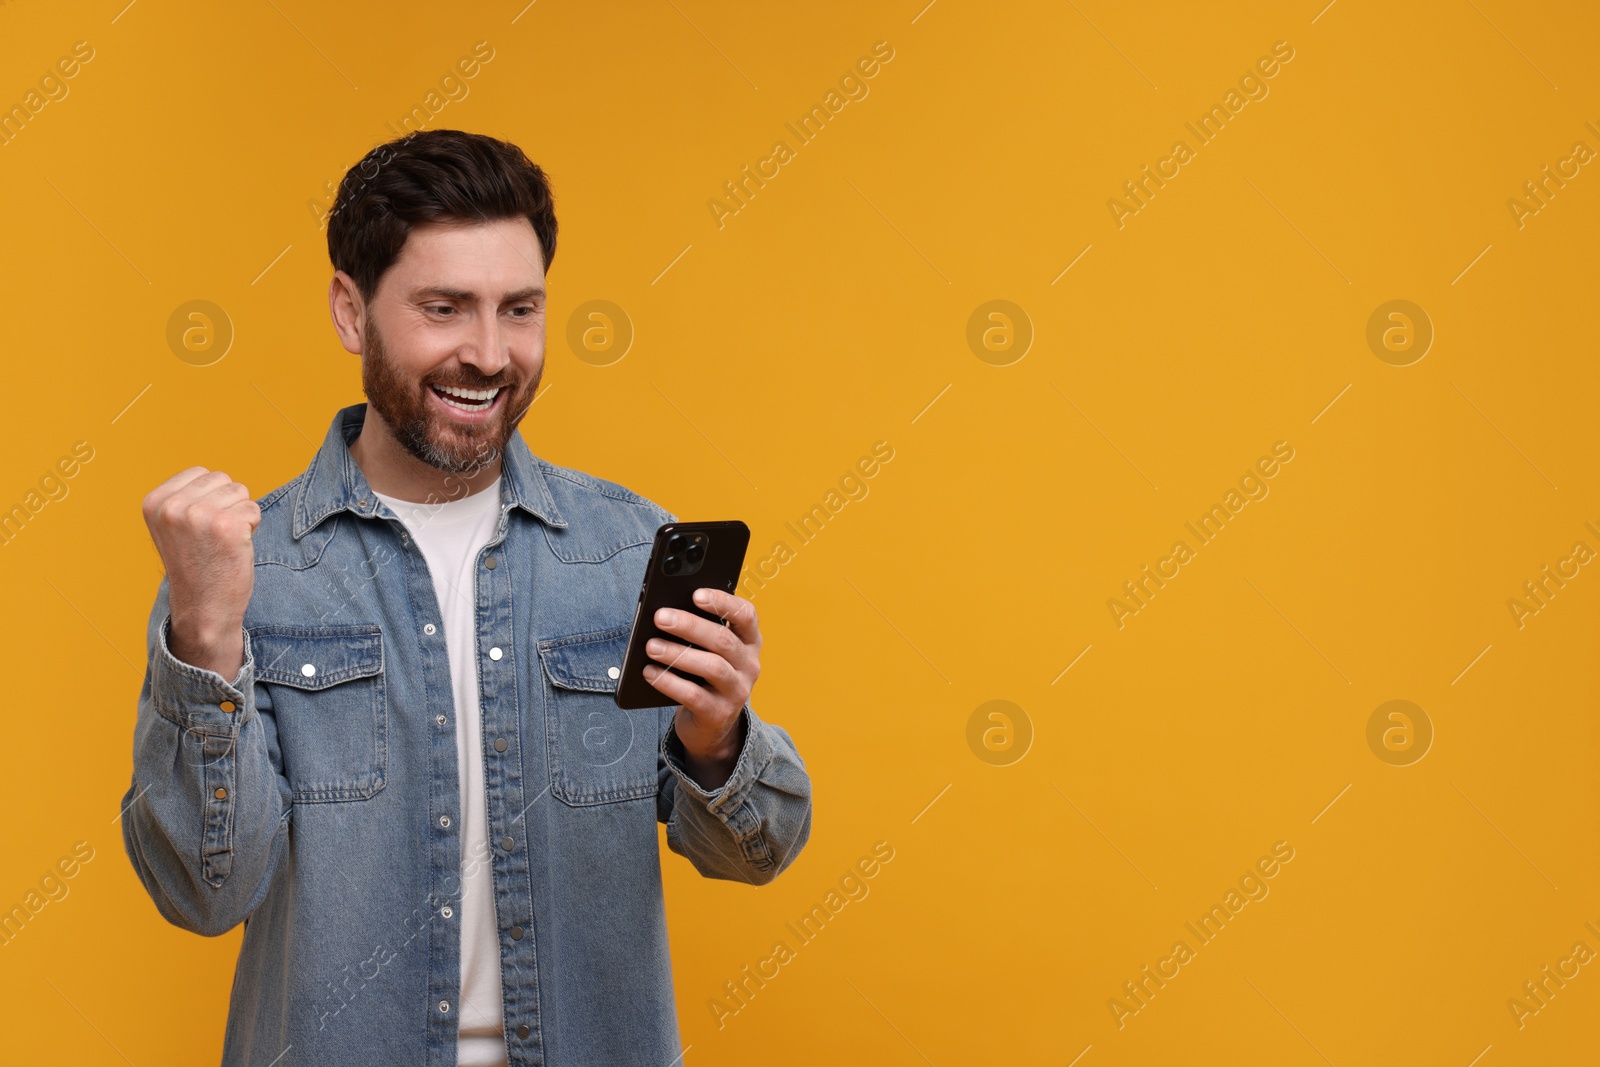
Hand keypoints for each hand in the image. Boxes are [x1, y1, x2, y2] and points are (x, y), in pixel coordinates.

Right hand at [142, 467, 260, 679]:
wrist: (202, 608)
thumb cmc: (194, 565)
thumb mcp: (173, 526)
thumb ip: (185, 498)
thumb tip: (218, 477)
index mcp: (154, 502)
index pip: (201, 472)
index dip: (210, 497)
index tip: (199, 527)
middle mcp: (172, 506)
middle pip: (223, 479)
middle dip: (227, 504)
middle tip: (213, 537)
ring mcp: (199, 515)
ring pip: (241, 491)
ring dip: (240, 515)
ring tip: (222, 542)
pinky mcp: (226, 526)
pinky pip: (254, 510)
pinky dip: (251, 528)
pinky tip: (234, 548)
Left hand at [644, 588, 760, 789]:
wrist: (710, 725)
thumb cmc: (703, 677)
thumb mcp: (708, 652)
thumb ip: (697, 633)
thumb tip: (666, 614)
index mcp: (749, 642)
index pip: (746, 615)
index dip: (723, 602)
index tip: (696, 593)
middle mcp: (749, 665)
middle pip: (723, 640)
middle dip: (690, 626)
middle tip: (660, 617)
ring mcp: (737, 691)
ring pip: (712, 667)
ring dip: (678, 654)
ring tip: (650, 646)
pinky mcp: (719, 714)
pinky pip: (693, 696)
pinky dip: (669, 682)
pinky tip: (650, 672)